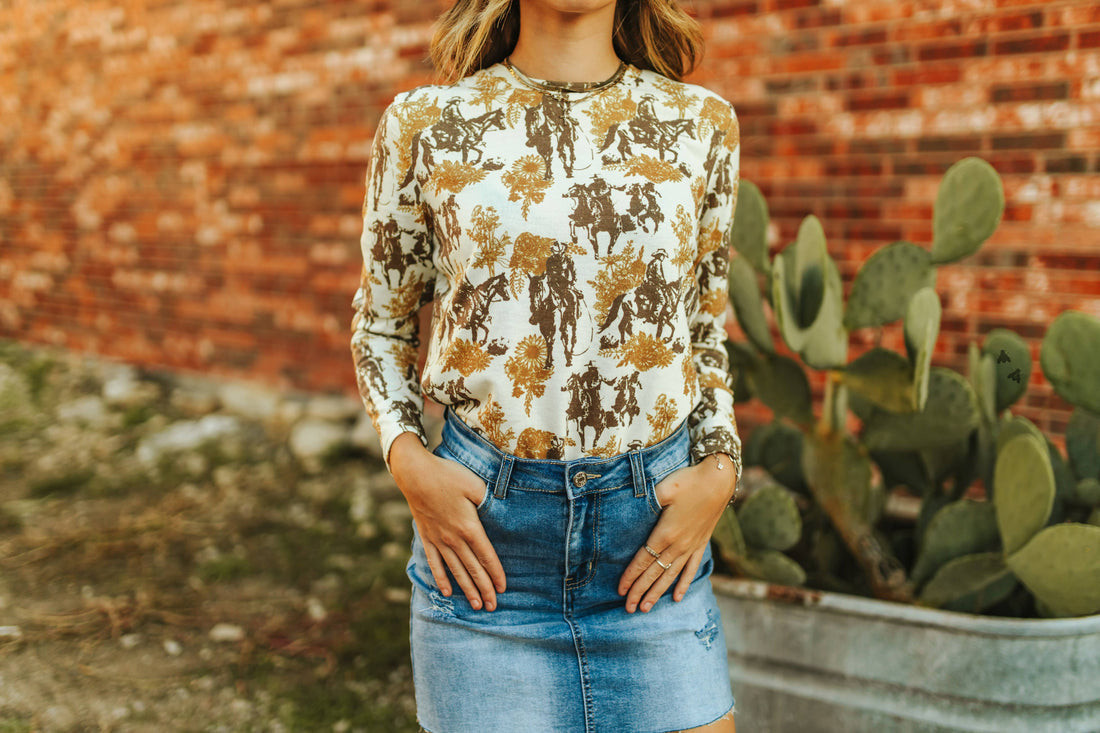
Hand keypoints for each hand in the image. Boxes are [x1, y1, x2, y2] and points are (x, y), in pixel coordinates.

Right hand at [389, 432, 505, 610]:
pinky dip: (441, 578)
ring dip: (467, 589)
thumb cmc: (448, 476)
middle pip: (473, 569)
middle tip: (493, 607)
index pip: (487, 556)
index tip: (503, 589)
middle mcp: (454, 539)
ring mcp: (439, 540)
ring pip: (456, 570)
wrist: (415, 474)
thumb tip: (502, 510)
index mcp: (469, 527)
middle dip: (484, 589)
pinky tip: (447, 592)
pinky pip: (435, 563)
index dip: (496, 574)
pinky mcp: (426, 537)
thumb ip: (490, 500)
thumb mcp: (475, 485)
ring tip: (476, 606)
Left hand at [617, 455, 735, 612]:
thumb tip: (628, 507)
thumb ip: (645, 502)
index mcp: (665, 533)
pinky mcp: (701, 543)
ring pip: (671, 575)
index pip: (643, 560)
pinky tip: (677, 597)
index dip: (631, 576)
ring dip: (657, 593)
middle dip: (640, 591)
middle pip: (654, 573)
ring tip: (646, 608)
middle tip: (628, 609)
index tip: (620, 590)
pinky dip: (683, 584)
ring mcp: (691, 546)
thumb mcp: (663, 489)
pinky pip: (691, 569)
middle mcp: (678, 545)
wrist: (719, 480)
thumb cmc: (688, 482)